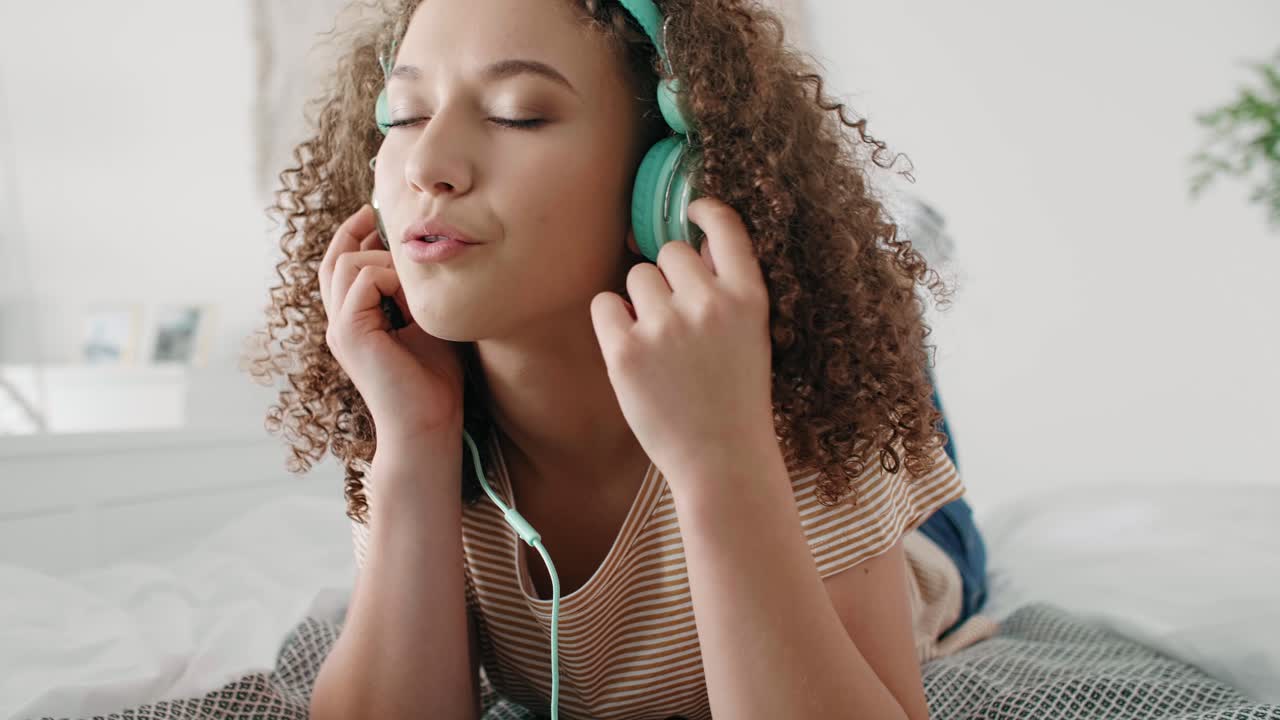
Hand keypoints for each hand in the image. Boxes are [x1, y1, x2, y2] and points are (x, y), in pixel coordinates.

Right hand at [319, 204, 464, 447]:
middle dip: (359, 232)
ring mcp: (340, 328)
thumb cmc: (435, 382)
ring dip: (386, 262)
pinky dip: (389, 278)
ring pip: (347, 264)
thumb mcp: (428, 324)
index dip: (353, 235)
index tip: (374, 213)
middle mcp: (340, 322)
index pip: (341, 266)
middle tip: (387, 220)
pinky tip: (411, 300)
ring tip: (414, 288)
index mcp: (355, 321)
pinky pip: (361, 279)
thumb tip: (424, 254)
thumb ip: (417, 293)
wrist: (429, 426)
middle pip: (335, 259)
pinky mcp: (349, 333)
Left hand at [590, 197, 775, 487]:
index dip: (706, 211)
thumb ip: (728, 289)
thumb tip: (690, 242)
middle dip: (668, 277)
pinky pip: (604, 304)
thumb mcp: (754, 335)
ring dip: (640, 300)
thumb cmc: (735, 398)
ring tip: (660, 344)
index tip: (691, 210)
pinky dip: (613, 322)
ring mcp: (665, 327)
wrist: (721, 460)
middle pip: (669, 252)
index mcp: (749, 298)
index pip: (726, 228)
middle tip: (678, 321)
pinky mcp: (625, 351)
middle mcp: (708, 304)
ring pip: (636, 275)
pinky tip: (633, 351)